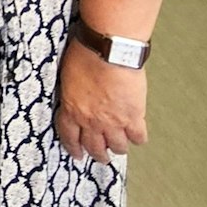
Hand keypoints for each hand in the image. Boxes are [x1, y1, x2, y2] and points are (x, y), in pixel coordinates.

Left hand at [54, 38, 148, 162]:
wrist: (109, 50)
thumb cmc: (86, 54)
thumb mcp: (68, 75)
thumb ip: (72, 92)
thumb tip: (76, 95)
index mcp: (71, 109)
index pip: (69, 136)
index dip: (74, 148)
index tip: (78, 154)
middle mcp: (90, 120)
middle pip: (94, 147)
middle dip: (98, 154)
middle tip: (102, 156)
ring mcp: (113, 122)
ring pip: (117, 146)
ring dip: (119, 147)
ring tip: (121, 146)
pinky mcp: (133, 117)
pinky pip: (138, 137)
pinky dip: (139, 137)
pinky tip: (138, 135)